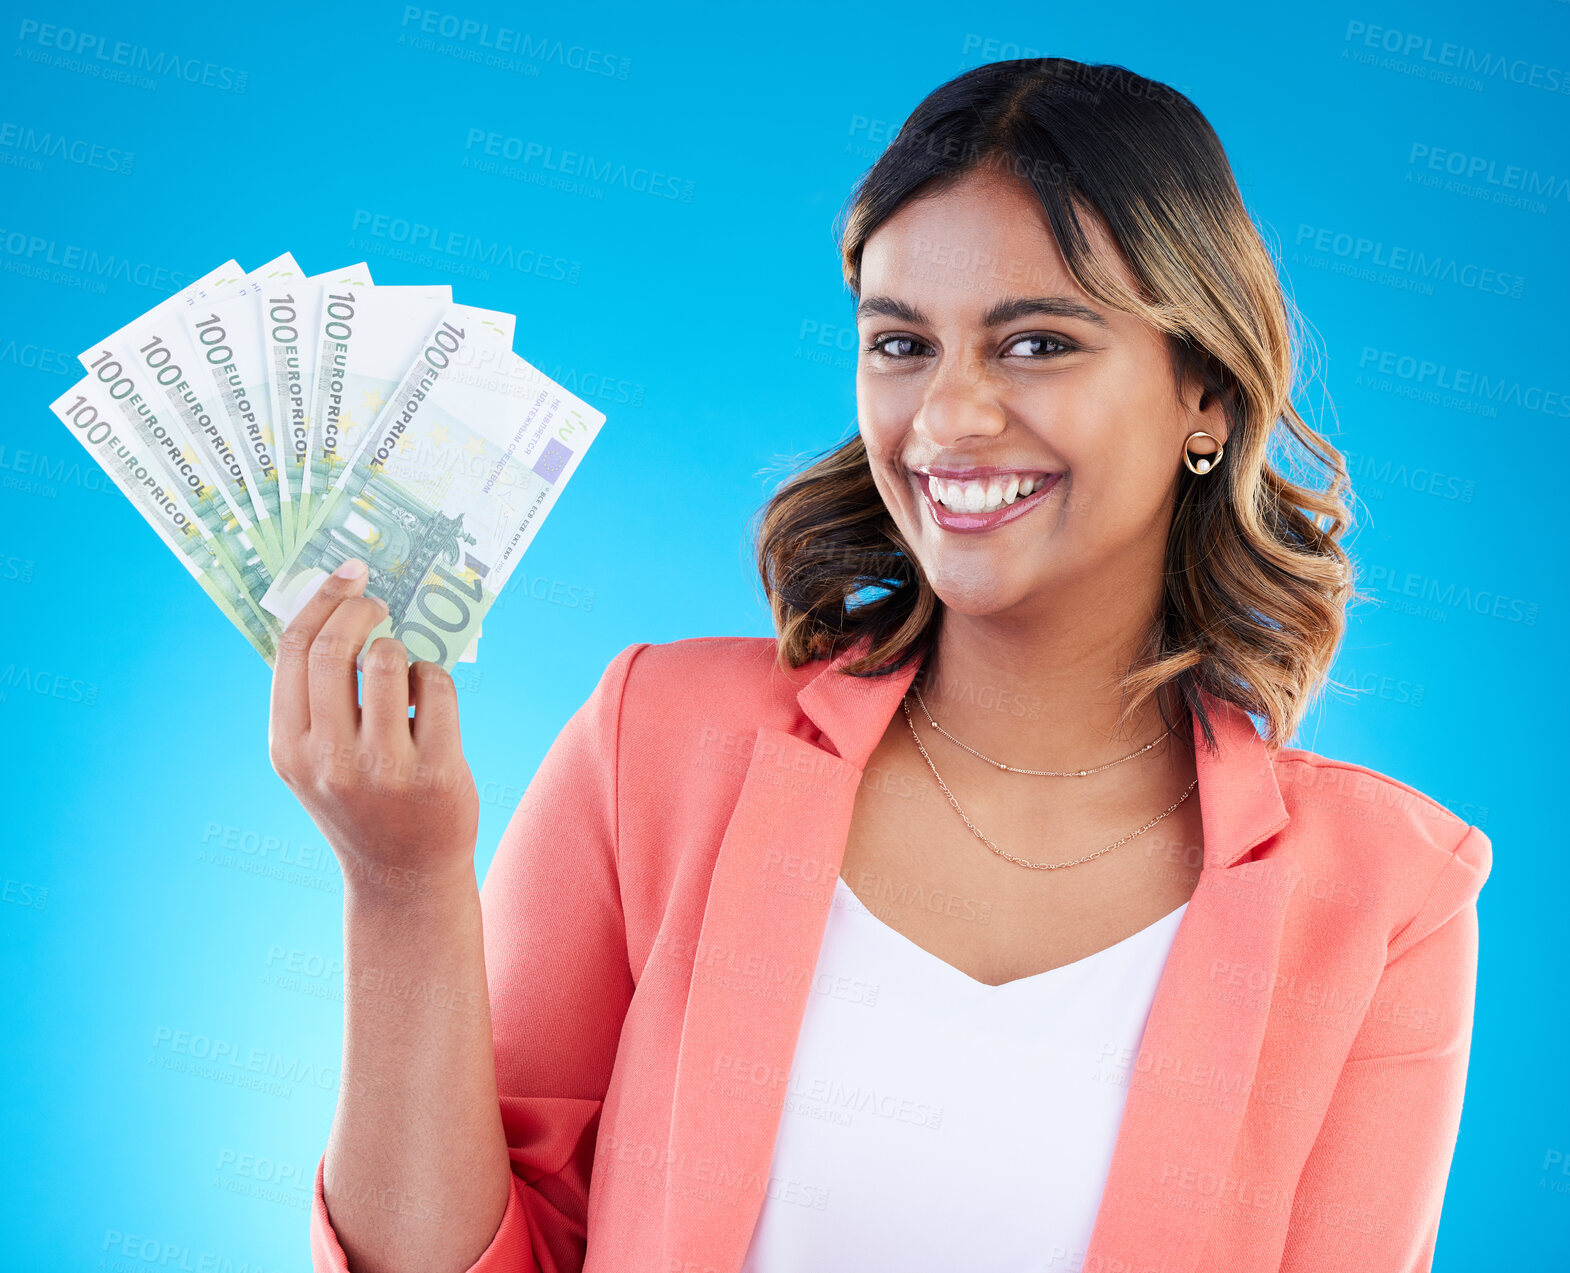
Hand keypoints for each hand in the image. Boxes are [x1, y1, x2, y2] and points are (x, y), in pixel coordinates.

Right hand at [268, 559, 479, 893]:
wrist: (403, 875)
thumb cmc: (360, 800)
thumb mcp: (315, 759)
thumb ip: (314, 697)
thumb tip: (335, 607)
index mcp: (288, 747)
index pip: (292, 650)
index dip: (321, 600)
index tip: (347, 573)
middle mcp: (327, 759)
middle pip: (336, 648)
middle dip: (361, 609)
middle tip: (378, 601)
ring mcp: (382, 768)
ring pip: (389, 661)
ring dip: (401, 648)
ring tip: (403, 668)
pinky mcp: (434, 771)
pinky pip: (436, 687)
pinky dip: (434, 678)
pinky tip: (429, 699)